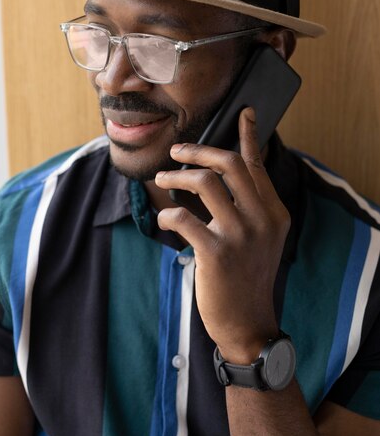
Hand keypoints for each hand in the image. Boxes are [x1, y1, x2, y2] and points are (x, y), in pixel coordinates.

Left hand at [154, 107, 290, 363]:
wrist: (248, 323)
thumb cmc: (248, 276)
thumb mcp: (262, 238)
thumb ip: (251, 206)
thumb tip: (224, 174)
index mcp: (274, 211)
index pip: (257, 164)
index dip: (248, 135)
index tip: (243, 111)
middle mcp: (262, 218)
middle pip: (228, 164)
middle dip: (197, 150)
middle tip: (176, 151)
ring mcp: (241, 235)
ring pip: (205, 182)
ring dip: (177, 177)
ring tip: (161, 180)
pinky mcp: (217, 253)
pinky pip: (183, 218)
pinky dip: (168, 215)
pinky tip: (166, 222)